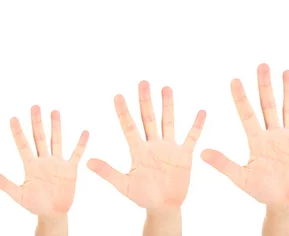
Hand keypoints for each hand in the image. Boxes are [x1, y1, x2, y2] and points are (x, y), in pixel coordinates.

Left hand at [0, 106, 88, 217]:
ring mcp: (57, 163)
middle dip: (37, 122)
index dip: (18, 131)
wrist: (53, 213)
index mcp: (30, 165)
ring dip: (56, 127)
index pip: (23, 144)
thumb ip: (5, 184)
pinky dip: (81, 144)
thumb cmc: (35, 205)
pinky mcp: (70, 169)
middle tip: (34, 106)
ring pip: (56, 141)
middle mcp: (43, 160)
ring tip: (54, 111)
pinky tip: (85, 132)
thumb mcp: (18, 195)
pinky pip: (76, 154)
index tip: (13, 118)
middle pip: (39, 137)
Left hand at [87, 81, 206, 208]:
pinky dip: (196, 125)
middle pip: (148, 118)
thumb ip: (108, 172)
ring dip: (167, 106)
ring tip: (166, 88)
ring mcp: (169, 148)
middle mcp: (153, 145)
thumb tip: (87, 162)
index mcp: (138, 151)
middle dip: (145, 101)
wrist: (163, 207)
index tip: (118, 95)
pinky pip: (191, 137)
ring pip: (167, 122)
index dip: (123, 111)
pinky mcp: (184, 155)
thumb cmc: (143, 197)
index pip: (129, 126)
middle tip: (142, 82)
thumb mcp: (123, 185)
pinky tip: (201, 112)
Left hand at [201, 64, 288, 203]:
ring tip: (287, 71)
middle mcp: (273, 134)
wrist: (284, 202)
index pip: (247, 114)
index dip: (241, 97)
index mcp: (256, 141)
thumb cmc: (261, 191)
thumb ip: (223, 164)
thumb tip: (201, 153)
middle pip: (268, 105)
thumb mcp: (241, 178)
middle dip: (265, 86)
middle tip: (262, 65)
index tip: (234, 79)